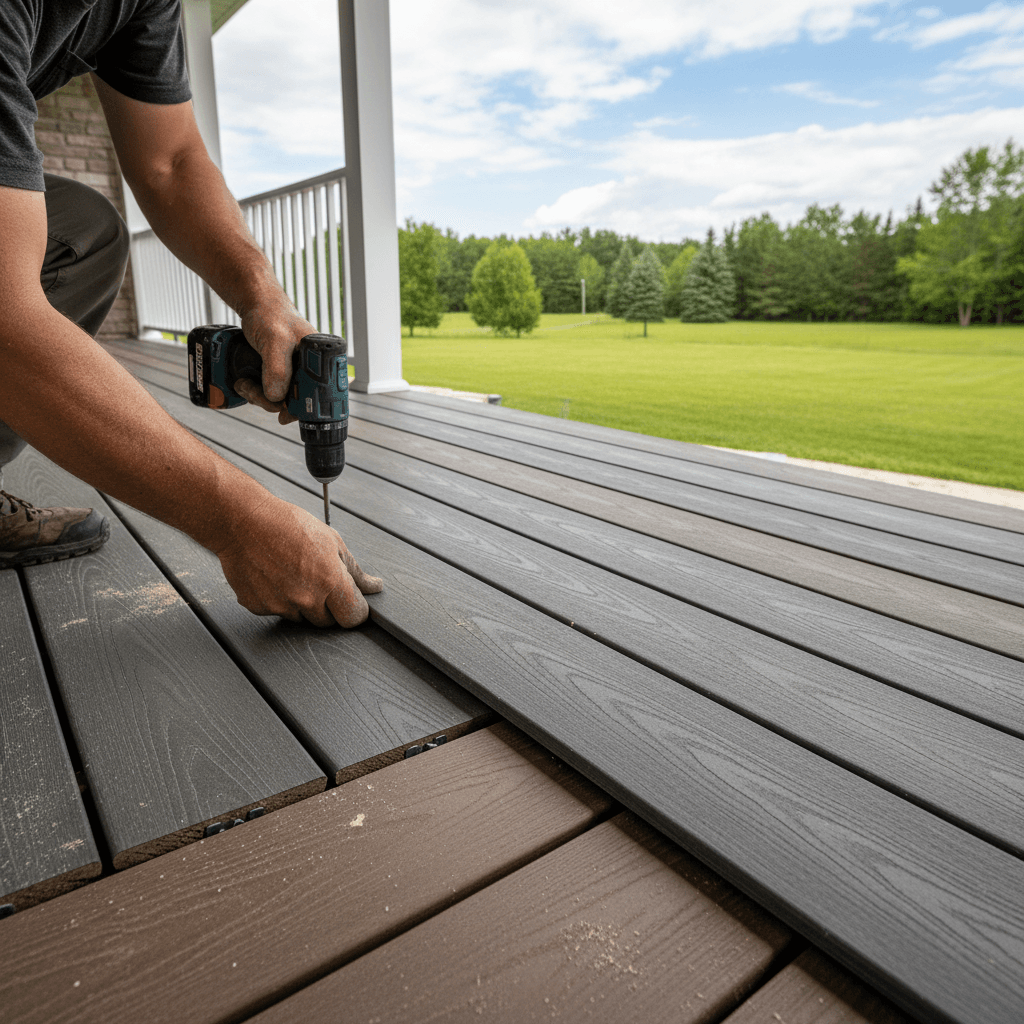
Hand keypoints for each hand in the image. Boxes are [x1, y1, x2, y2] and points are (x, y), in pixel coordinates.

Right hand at [215, 495, 382, 626]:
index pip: (354, 617)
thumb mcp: (331, 540)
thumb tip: (373, 586)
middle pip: (328, 622)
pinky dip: (279, 600)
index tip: (353, 604)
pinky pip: (277, 612)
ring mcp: (280, 605)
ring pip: (302, 619)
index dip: (356, 610)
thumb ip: (354, 570)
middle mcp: (306, 598)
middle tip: (317, 580)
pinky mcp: (259, 607)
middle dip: (329, 607)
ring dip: (303, 604)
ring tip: (293, 574)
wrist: (243, 522)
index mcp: (329, 581)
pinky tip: (275, 577)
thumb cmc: (286, 524)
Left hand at [236, 301, 315, 424]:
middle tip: (253, 393)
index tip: (283, 415)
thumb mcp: (275, 340)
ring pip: (282, 400)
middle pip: (298, 401)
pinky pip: (273, 393)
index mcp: (321, 361)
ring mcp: (295, 372)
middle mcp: (310, 369)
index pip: (319, 395)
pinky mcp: (281, 373)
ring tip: (245, 385)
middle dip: (273, 403)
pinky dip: (258, 393)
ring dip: (260, 398)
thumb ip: (278, 369)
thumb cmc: (270, 315)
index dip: (302, 409)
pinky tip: (247, 385)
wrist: (256, 305)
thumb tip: (277, 397)